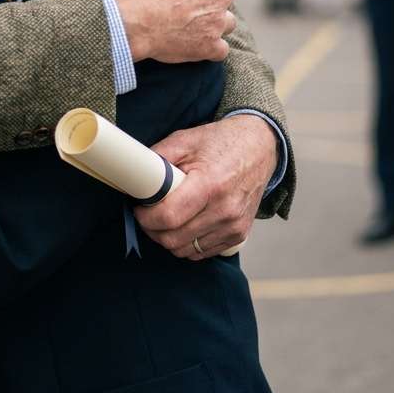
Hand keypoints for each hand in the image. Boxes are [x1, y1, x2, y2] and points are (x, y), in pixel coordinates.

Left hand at [133, 115, 276, 259]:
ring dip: (169, 239)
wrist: (259, 148)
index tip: (138, 209)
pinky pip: (203, 252)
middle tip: (147, 215)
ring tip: (164, 219)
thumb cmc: (220, 142)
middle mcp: (225, 210)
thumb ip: (158, 157)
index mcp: (210, 184)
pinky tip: (183, 225)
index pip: (169, 217)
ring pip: (187, 250)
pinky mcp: (239, 235)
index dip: (146, 217)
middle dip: (153, 230)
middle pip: (174, 239)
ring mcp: (234, 226)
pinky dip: (187, 244)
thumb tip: (134, 174)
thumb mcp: (185, 140)